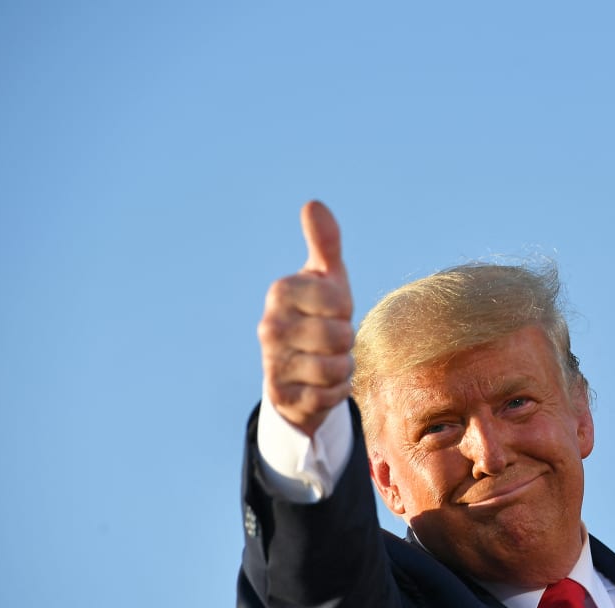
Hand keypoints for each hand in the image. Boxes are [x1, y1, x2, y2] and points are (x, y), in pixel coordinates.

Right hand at [258, 201, 353, 435]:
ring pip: (336, 368)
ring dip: (343, 367)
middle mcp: (269, 326)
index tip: (332, 310)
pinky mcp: (282, 397)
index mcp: (281, 291)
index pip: (338, 300)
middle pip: (339, 336)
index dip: (345, 308)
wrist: (296, 371)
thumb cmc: (319, 315)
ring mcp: (272, 363)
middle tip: (331, 339)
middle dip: (346, 341)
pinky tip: (321, 384)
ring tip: (328, 360)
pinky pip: (331, 395)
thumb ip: (325, 243)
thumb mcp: (326, 278)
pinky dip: (337, 391)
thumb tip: (313, 203)